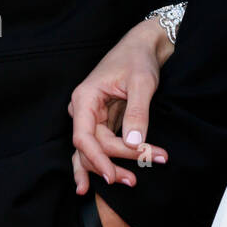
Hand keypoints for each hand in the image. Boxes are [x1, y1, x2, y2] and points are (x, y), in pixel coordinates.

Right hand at [69, 17, 170, 192]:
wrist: (143, 46)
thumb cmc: (138, 59)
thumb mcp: (142, 83)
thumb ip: (137, 113)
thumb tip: (133, 143)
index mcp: (85, 97)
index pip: (83, 137)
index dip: (96, 159)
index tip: (111, 176)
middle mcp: (83, 108)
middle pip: (91, 146)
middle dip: (112, 164)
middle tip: (135, 179)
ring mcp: (92, 116)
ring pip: (96, 149)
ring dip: (111, 166)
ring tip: (131, 181)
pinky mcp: (104, 120)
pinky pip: (103, 145)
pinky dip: (113, 159)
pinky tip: (114, 177)